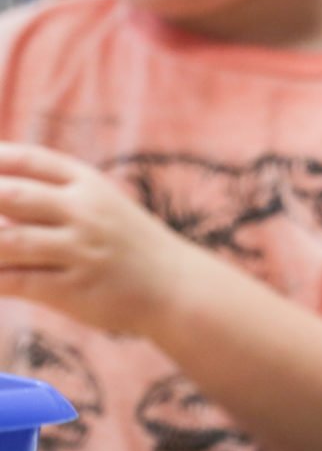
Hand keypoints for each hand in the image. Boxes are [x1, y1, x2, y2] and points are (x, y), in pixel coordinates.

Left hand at [0, 144, 196, 336]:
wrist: (176, 287)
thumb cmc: (127, 243)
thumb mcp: (101, 204)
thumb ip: (51, 194)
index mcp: (89, 185)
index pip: (29, 160)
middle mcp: (84, 213)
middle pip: (11, 196)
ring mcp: (80, 251)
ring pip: (8, 241)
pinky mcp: (73, 289)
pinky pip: (16, 282)